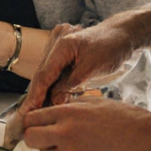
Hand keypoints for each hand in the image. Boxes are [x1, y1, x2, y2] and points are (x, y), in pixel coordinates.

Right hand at [17, 21, 133, 119]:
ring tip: (36, 111)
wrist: (122, 35)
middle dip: (36, 95)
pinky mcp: (62, 50)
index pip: (44, 74)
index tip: (29, 112)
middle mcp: (56, 42)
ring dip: (42, 92)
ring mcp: (58, 44)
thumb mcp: (92, 70)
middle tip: (28, 115)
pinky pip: (52, 70)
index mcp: (63, 45)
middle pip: (41, 73)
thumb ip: (70, 85)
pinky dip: (50, 84)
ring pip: (45, 72)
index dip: (36, 95)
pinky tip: (47, 98)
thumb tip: (53, 101)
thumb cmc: (112, 49)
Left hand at [22, 98, 150, 150]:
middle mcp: (67, 135)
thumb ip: (75, 107)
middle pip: (31, 140)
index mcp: (70, 113)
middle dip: (39, 141)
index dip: (35, 123)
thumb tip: (58, 111)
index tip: (38, 128)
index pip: (33, 118)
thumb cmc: (136, 123)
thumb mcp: (101, 103)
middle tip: (51, 143)